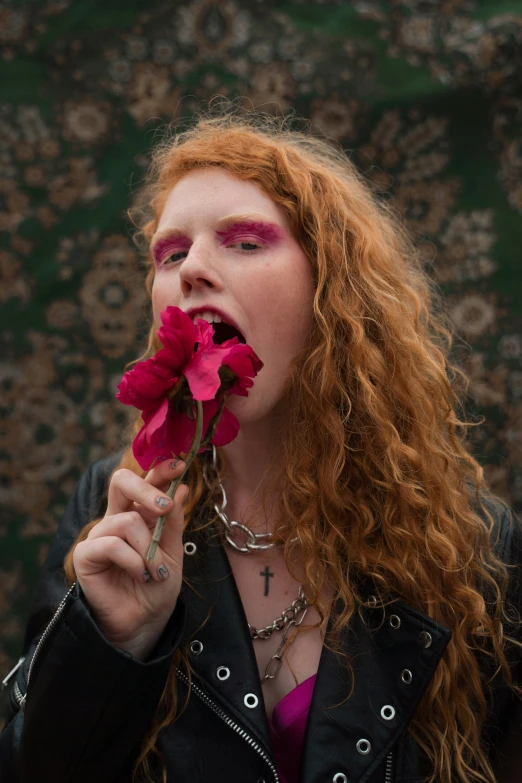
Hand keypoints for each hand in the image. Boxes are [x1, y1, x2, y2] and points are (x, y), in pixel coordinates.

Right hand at [72, 459, 187, 659]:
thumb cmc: (157, 584)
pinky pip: (112, 545)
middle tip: (165, 508)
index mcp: (138, 513)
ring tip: (157, 572)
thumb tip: (180, 486)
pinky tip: (140, 575)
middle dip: (146, 488)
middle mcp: (116, 518)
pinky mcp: (86, 555)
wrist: (144, 621)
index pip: (144, 482)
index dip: (159, 470)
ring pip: (126, 521)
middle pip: (120, 481)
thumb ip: (172, 520)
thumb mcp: (172, 550)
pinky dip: (133, 561)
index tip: (179, 466)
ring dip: (148, 549)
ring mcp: (99, 535)